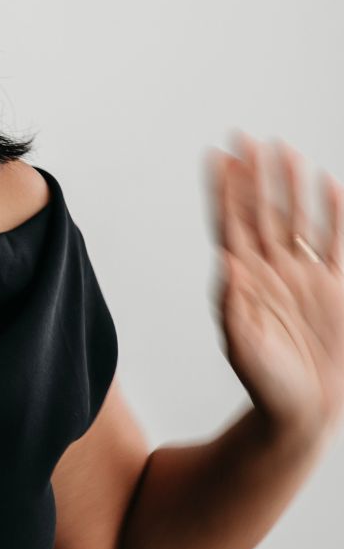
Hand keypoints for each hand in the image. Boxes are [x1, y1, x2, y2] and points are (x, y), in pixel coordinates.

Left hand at [207, 133, 343, 446]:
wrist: (302, 411)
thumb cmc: (264, 382)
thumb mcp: (242, 346)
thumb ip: (233, 305)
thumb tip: (224, 262)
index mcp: (243, 279)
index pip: (230, 222)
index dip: (223, 189)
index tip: (216, 155)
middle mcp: (271, 269)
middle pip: (261, 211)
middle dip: (254, 175)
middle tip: (248, 137)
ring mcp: (303, 275)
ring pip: (296, 219)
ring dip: (290, 186)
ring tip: (285, 151)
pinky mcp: (335, 288)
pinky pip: (336, 243)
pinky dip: (335, 215)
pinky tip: (330, 186)